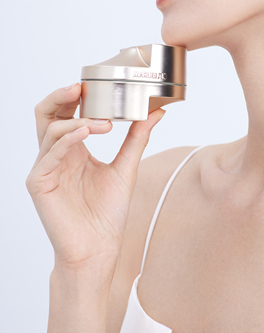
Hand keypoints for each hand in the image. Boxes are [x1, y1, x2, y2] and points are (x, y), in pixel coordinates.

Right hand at [26, 83, 165, 270]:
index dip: (76, 95)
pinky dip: (68, 138)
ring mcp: (45, 168)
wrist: (99, 249)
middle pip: (47, 113)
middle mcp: (55, 154)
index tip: (98, 83)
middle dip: (61, 96)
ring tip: (103, 121)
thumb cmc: (108, 213)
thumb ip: (137, 137)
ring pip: (50, 129)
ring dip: (76, 120)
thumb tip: (156, 111)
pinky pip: (49, 153)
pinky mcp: (39, 183)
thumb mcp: (127, 167)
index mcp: (73, 149)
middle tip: (81, 86)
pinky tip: (86, 131)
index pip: (66, 112)